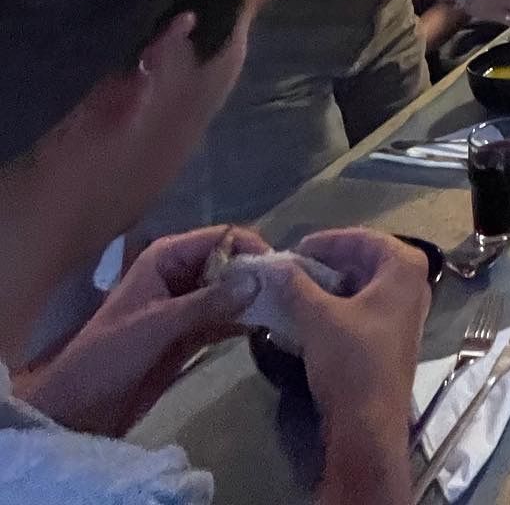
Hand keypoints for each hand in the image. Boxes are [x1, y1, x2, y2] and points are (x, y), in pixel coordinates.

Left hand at [18, 226, 270, 436]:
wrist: (80, 409)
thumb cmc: (109, 356)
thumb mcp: (157, 325)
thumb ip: (207, 303)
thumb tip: (258, 280)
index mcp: (165, 258)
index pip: (220, 237)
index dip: (251, 247)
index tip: (282, 269)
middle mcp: (179, 274)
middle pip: (229, 262)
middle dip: (257, 274)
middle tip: (292, 291)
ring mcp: (185, 305)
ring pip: (230, 292)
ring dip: (254, 300)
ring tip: (288, 310)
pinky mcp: (189, 335)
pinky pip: (224, 320)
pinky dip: (244, 322)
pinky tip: (268, 329)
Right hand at [282, 229, 430, 420]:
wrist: (368, 426)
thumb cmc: (351, 361)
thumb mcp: (317, 318)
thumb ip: (295, 285)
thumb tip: (274, 264)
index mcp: (404, 267)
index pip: (361, 238)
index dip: (325, 241)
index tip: (292, 250)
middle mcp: (412, 284)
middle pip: (362, 261)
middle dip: (324, 265)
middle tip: (289, 271)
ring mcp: (404, 312)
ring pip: (360, 286)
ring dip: (327, 287)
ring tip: (292, 292)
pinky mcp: (391, 337)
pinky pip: (361, 309)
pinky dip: (335, 308)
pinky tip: (306, 315)